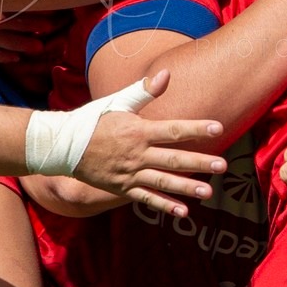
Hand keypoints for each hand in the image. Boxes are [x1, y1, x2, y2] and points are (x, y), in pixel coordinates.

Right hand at [0, 0, 56, 63]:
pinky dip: (7, 58)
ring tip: (40, 48)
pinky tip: (16, 60)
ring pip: (13, 45)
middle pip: (24, 26)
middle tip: (56, 30)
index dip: (42, 7)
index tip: (55, 7)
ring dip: (28, 47)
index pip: (25, 4)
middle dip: (41, 28)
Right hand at [72, 69, 227, 216]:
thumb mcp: (117, 102)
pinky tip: (183, 211)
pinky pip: (145, 199)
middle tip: (223, 165)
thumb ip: (144, 91)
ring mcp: (129, 174)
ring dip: (186, 187)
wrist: (63, 147)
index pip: (172, 129)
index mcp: (137, 131)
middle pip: (172, 159)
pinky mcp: (122, 188)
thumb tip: (166, 74)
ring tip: (209, 192)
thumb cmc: (92, 120)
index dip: (196, 128)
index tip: (218, 127)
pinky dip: (164, 205)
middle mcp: (136, 154)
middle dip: (199, 162)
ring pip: (162, 182)